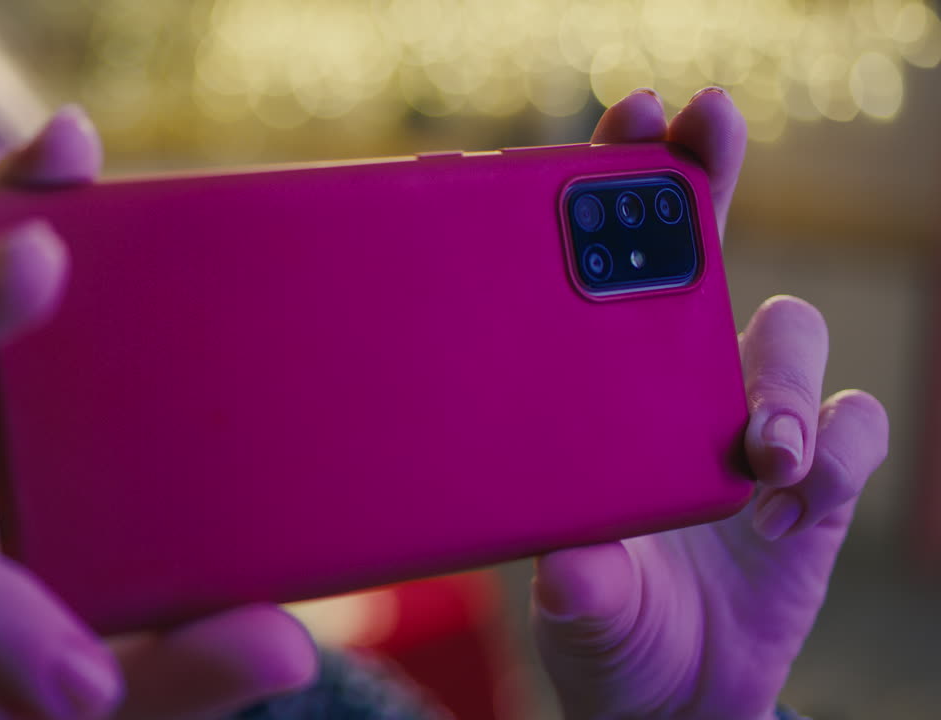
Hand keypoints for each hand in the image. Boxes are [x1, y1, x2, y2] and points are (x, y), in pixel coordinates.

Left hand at [531, 89, 889, 719]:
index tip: (636, 116)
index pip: (614, 272)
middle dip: (713, 177)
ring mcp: (758, 429)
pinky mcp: (821, 485)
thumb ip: (579, 585)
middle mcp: (682, 391)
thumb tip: (575, 567)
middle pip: (712, 254)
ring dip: (781, 367)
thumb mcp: (576, 607)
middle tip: (710, 123)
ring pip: (793, 332)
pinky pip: (855, 427)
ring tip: (758, 447)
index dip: (628, 184)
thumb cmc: (607, 630)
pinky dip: (839, 442)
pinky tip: (800, 484)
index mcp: (605, 396)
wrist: (673, 698)